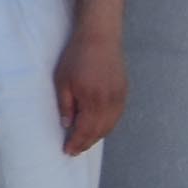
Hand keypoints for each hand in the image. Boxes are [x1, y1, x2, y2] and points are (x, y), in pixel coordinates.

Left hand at [56, 23, 127, 156]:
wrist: (100, 37)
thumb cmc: (76, 57)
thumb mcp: (62, 81)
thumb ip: (66, 105)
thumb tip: (67, 124)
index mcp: (93, 100)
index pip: (86, 129)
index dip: (77, 142)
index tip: (68, 151)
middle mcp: (110, 102)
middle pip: (100, 131)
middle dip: (87, 142)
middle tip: (75, 150)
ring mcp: (120, 97)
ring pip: (110, 125)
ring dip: (98, 136)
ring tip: (85, 142)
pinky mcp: (124, 91)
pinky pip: (117, 115)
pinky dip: (107, 125)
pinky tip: (98, 127)